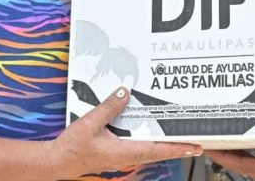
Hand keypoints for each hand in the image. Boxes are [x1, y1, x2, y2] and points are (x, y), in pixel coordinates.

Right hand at [51, 87, 200, 177]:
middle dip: (178, 147)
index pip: (158, 150)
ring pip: (150, 151)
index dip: (178, 148)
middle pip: (158, 152)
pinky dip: (150, 142)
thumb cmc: (72, 147)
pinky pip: (138, 148)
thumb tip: (126, 92)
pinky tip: (152, 133)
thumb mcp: (90, 123)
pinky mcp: (116, 153)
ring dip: (165, 145)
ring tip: (180, 137)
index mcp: (124, 151)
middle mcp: (126, 156)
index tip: (196, 147)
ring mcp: (122, 157)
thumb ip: (109, 107)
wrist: (57, 161)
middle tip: (197, 142)